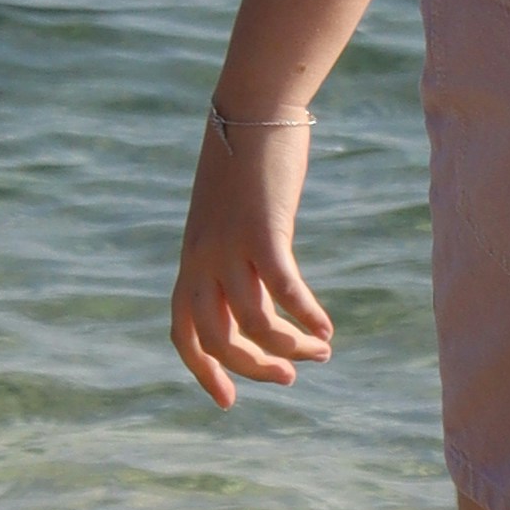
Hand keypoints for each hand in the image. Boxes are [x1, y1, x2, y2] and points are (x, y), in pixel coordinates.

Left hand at [171, 107, 334, 408]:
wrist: (252, 108)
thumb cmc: (246, 165)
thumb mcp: (233, 223)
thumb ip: (239, 265)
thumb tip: (263, 310)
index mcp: (191, 259)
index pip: (184, 333)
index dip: (203, 372)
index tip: (229, 401)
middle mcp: (203, 259)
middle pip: (219, 339)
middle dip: (255, 368)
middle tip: (291, 378)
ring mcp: (229, 246)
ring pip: (253, 322)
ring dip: (289, 347)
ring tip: (320, 351)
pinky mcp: (262, 231)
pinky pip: (284, 290)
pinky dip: (305, 316)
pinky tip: (326, 327)